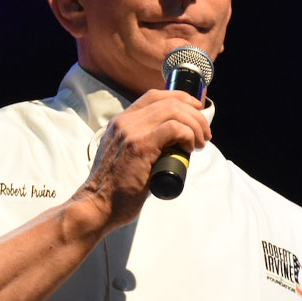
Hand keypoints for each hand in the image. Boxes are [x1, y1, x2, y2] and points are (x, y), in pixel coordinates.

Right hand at [73, 89, 210, 232]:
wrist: (97, 205)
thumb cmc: (115, 188)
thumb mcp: (124, 155)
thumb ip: (141, 143)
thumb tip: (173, 143)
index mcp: (121, 121)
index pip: (154, 96)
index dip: (180, 98)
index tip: (196, 109)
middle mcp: (124, 122)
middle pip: (169, 102)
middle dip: (195, 115)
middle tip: (204, 134)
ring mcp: (131, 132)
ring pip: (174, 112)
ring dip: (195, 125)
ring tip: (200, 143)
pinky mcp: (140, 146)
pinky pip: (173, 129)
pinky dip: (188, 135)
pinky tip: (189, 148)